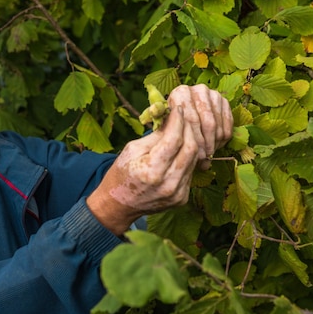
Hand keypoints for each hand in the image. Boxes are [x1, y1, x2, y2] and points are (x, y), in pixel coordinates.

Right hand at [87, 85, 232, 234]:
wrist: (118, 205)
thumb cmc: (121, 174)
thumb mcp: (131, 149)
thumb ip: (155, 136)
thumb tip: (171, 118)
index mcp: (152, 171)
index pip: (174, 140)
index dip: (178, 121)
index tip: (177, 108)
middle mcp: (168, 184)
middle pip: (190, 149)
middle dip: (189, 129)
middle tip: (183, 116)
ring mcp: (177, 193)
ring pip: (194, 160)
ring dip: (190, 142)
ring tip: (183, 130)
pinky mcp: (182, 198)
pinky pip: (190, 172)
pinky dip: (187, 158)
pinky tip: (180, 150)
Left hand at [167, 84, 232, 169]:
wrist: (186, 112)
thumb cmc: (173, 121)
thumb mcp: (164, 122)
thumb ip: (163, 125)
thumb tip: (152, 120)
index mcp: (181, 92)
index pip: (191, 119)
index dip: (194, 139)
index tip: (195, 154)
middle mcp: (199, 90)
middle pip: (207, 122)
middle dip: (206, 143)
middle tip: (204, 156)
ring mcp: (213, 94)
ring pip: (217, 124)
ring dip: (214, 142)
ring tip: (209, 153)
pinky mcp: (224, 101)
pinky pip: (228, 123)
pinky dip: (223, 137)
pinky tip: (216, 145)